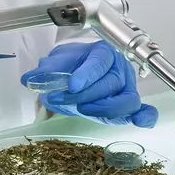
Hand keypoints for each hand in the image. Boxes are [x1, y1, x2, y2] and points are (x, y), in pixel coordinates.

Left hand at [20, 41, 157, 127]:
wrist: (79, 73)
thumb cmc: (72, 65)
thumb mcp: (57, 64)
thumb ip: (45, 71)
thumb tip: (29, 79)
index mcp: (102, 52)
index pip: (99, 62)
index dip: (86, 74)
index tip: (72, 85)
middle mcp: (119, 69)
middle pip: (111, 83)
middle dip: (86, 95)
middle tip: (63, 100)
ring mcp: (127, 87)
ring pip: (126, 99)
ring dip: (104, 109)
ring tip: (82, 110)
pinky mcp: (130, 105)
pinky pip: (143, 110)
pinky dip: (145, 117)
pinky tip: (139, 122)